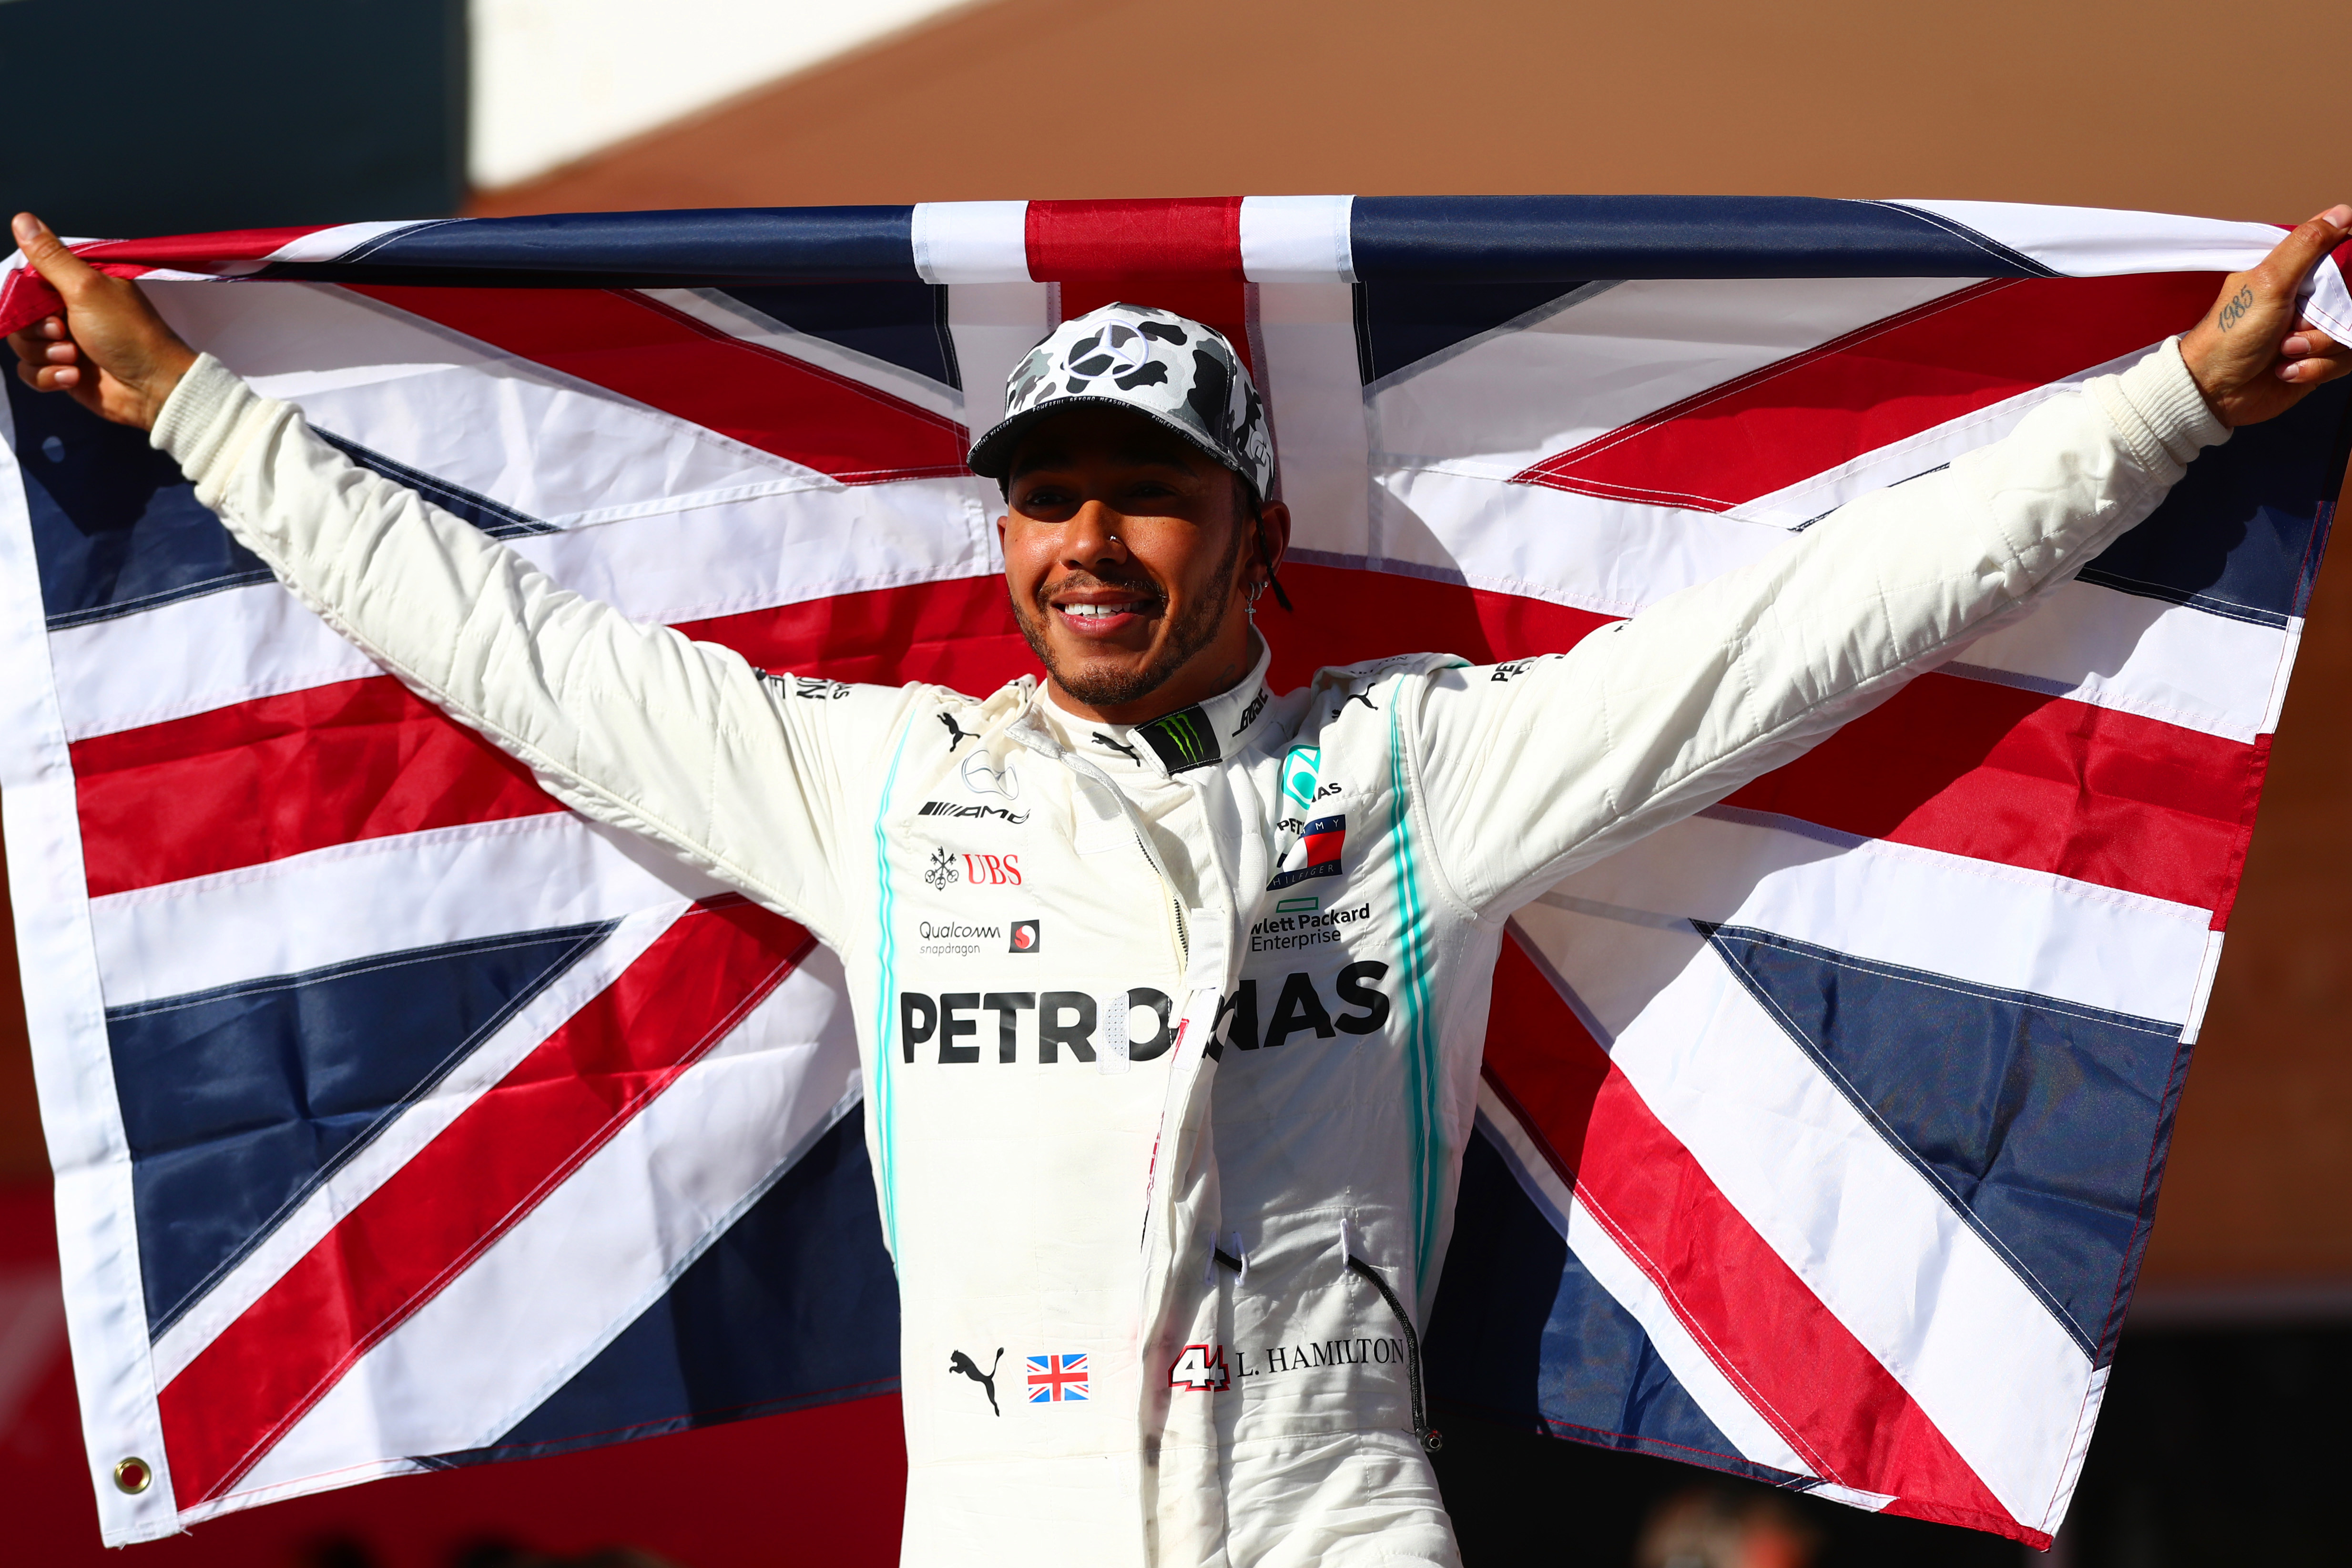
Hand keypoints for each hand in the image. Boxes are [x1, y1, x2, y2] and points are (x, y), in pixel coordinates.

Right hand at [8, 212, 197, 430]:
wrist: (154, 388)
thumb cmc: (128, 333)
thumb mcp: (87, 287)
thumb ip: (51, 257)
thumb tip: (23, 218)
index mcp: (77, 285)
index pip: (28, 281)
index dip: (25, 294)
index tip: (45, 302)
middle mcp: (69, 311)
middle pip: (20, 315)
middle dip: (36, 328)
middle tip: (63, 331)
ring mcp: (66, 342)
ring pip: (23, 345)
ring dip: (44, 354)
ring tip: (74, 357)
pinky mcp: (64, 372)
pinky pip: (31, 373)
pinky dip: (48, 377)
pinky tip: (72, 377)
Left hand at [2179, 206, 2351, 426]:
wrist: (2215, 391)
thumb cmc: (2231, 335)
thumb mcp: (2267, 282)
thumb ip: (2306, 246)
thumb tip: (2342, 213)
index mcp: (2294, 272)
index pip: (2341, 255)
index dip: (2344, 270)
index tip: (2323, 288)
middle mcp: (2308, 299)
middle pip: (2350, 297)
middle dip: (2326, 319)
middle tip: (2291, 329)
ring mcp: (2315, 330)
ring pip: (2350, 331)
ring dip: (2317, 346)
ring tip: (2283, 353)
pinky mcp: (2319, 361)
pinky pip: (2344, 360)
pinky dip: (2315, 368)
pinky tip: (2286, 371)